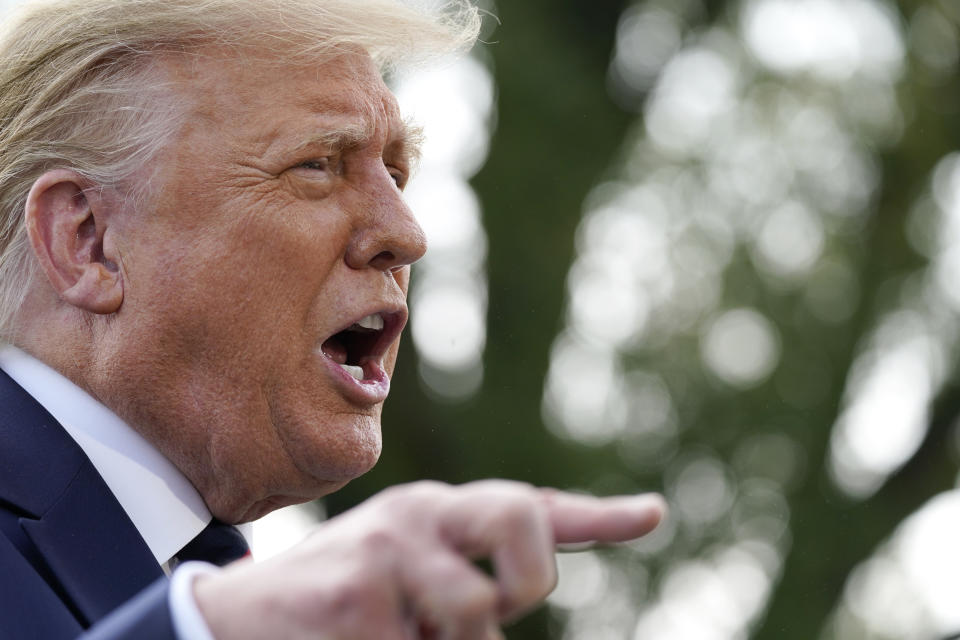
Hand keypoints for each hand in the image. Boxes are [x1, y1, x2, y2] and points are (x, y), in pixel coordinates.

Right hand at [193, 480, 664, 639]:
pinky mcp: (357, 600)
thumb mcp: (404, 574)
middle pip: (520, 521)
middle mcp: (416, 513)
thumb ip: (463, 573)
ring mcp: (386, 551)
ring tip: (400, 636)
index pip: (527, 503)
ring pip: (477, 617)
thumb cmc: (338, 601)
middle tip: (487, 610)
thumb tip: (511, 603)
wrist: (236, 618)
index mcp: (435, 508)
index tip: (653, 514)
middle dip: (525, 581)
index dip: (597, 515)